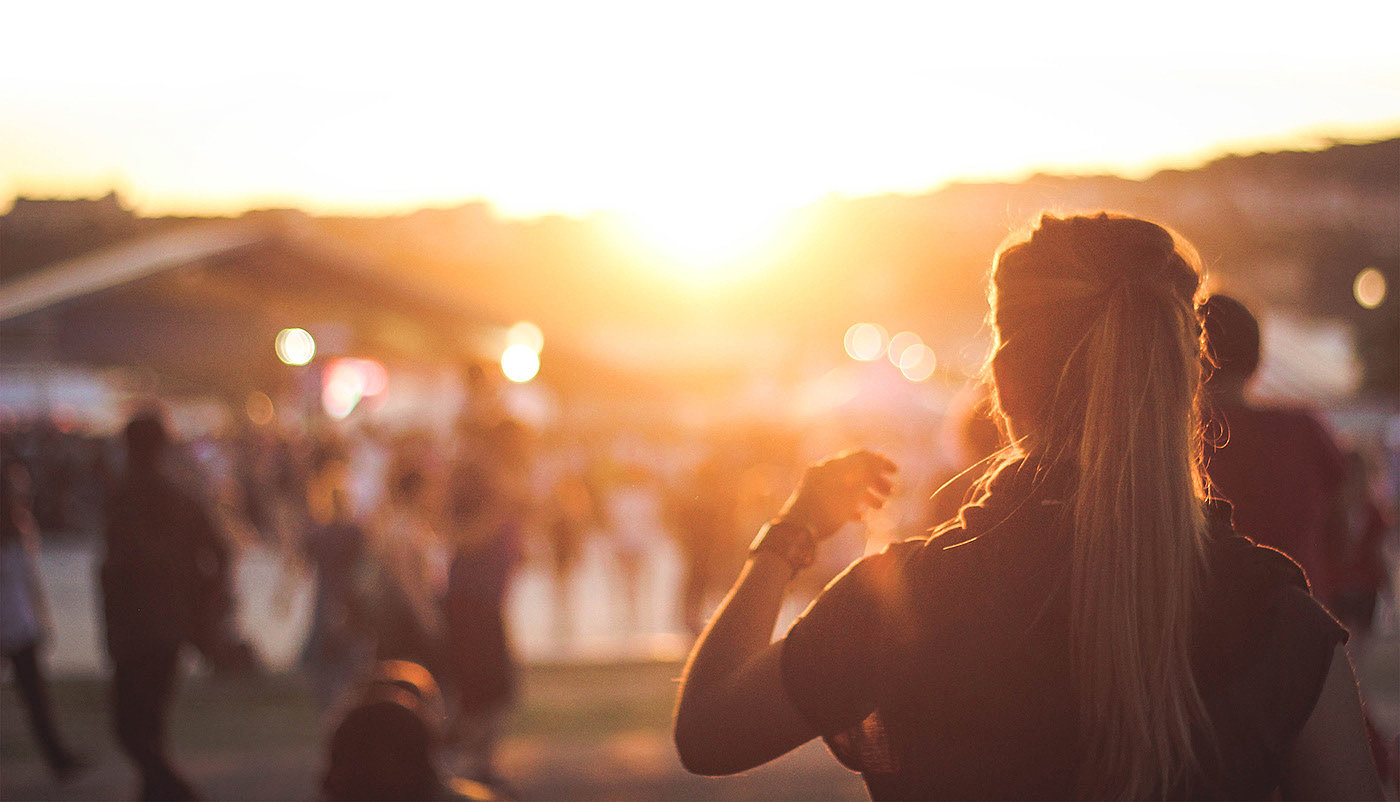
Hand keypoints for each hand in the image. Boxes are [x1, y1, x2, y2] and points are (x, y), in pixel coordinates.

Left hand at [777, 450, 896, 539]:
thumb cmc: (827, 510)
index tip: (896, 473)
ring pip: (848, 487)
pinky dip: (852, 506)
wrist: (796, 532)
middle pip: (855, 471)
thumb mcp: (852, 490)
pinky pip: (837, 500)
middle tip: (891, 493)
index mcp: (831, 465)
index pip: (860, 456)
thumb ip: (866, 473)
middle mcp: (824, 473)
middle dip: (875, 481)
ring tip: (880, 507)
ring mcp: (818, 488)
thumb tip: (878, 460)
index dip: (880, 462)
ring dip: (867, 495)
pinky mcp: (815, 504)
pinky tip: (861, 517)